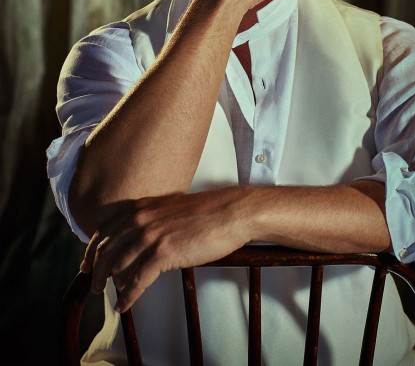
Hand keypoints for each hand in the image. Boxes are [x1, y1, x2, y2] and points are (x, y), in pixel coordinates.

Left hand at [79, 189, 249, 311]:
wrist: (229, 211)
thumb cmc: (205, 212)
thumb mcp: (169, 208)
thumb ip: (150, 219)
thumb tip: (139, 237)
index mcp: (140, 207)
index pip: (104, 230)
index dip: (92, 250)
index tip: (86, 263)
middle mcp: (140, 219)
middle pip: (105, 249)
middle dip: (95, 269)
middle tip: (92, 284)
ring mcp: (151, 236)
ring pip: (118, 265)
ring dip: (109, 284)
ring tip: (107, 296)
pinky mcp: (164, 253)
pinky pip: (138, 280)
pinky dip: (128, 295)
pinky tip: (123, 305)